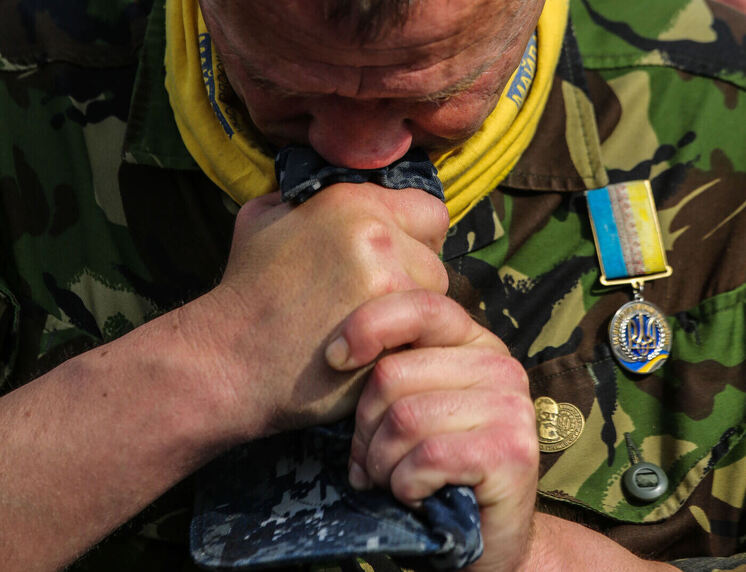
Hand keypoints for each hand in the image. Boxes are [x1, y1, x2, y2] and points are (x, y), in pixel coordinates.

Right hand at [181, 183, 449, 442]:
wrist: (226, 359)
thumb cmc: (245, 290)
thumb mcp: (264, 215)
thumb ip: (310, 194)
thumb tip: (337, 185)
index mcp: (351, 199)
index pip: (430, 210)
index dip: (417, 236)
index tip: (396, 259)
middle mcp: (375, 233)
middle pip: (435, 258)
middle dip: (415, 279)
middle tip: (377, 301)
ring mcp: (387, 283)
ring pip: (436, 299)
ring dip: (412, 315)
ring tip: (372, 329)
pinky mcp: (391, 332)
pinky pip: (426, 336)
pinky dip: (407, 346)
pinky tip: (374, 353)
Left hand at [326, 290, 538, 571]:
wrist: (484, 542)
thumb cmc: (433, 469)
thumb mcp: (410, 404)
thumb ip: (391, 369)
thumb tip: (334, 353)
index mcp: (473, 341)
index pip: (418, 306)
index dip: (368, 324)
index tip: (334, 358)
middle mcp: (498, 364)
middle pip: (393, 373)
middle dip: (366, 427)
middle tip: (372, 460)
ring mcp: (511, 406)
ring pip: (404, 417)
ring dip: (383, 463)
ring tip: (394, 480)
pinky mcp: (511, 451)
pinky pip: (427, 455)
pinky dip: (406, 485)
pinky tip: (417, 496)